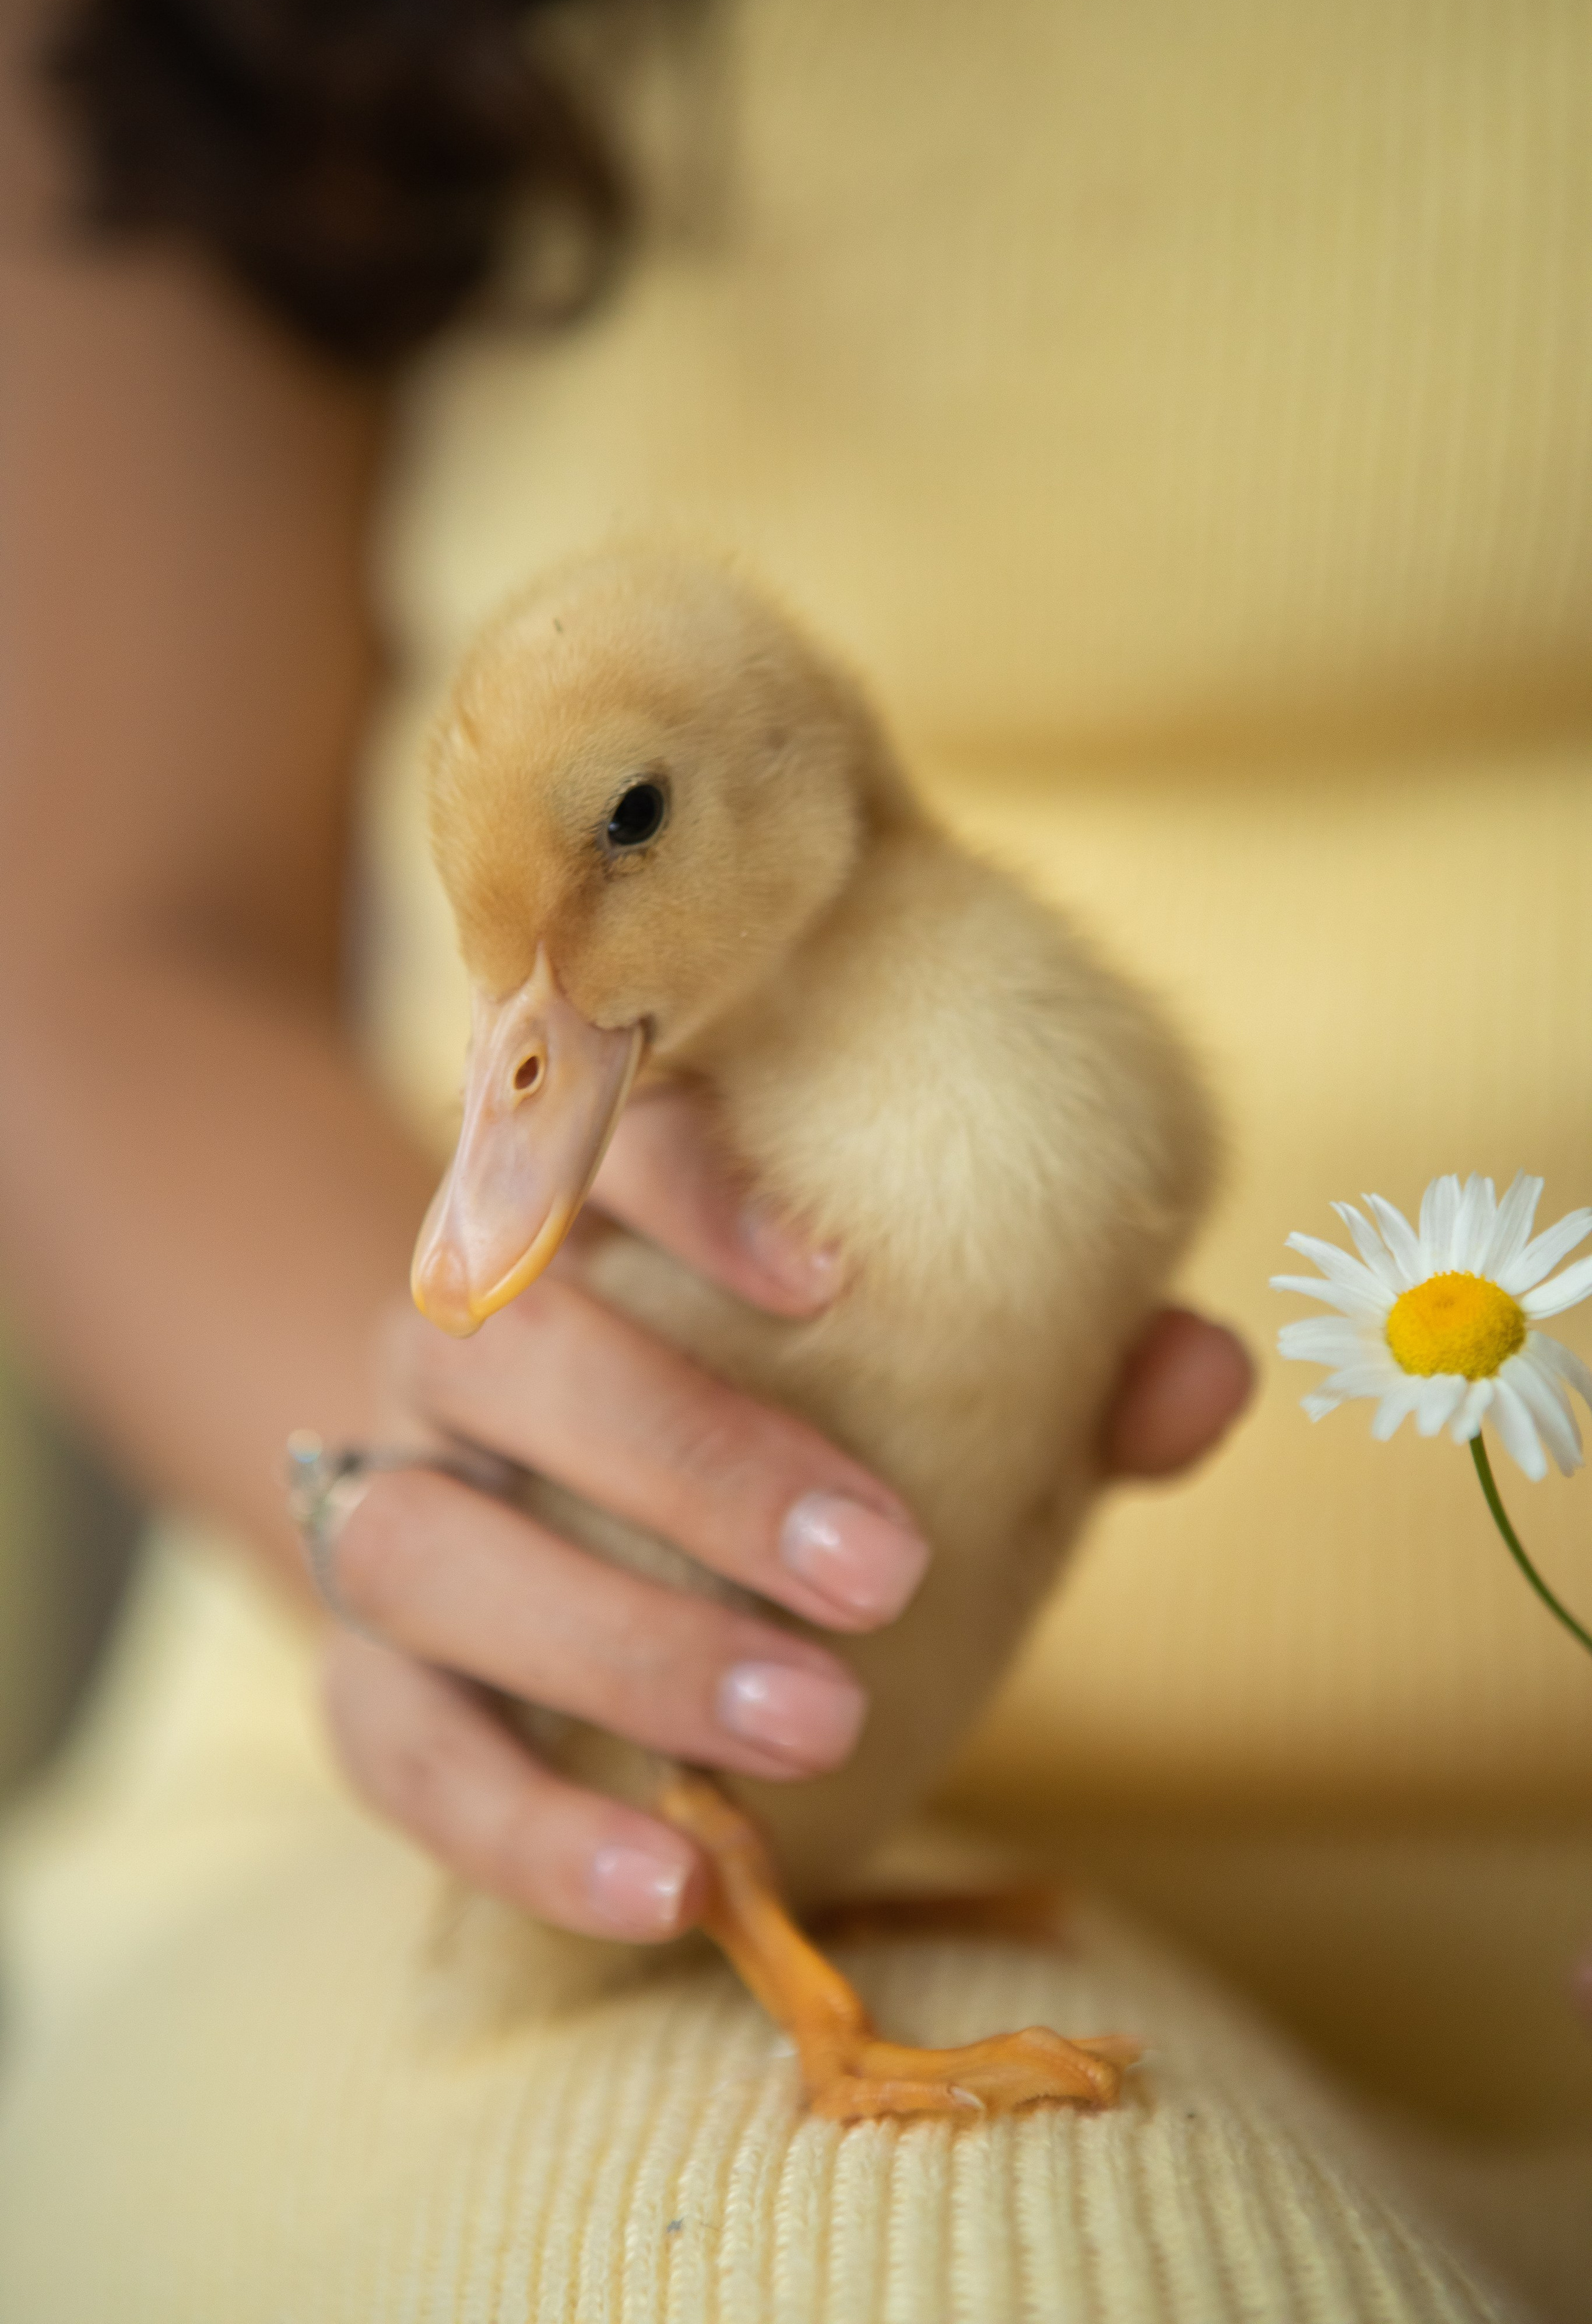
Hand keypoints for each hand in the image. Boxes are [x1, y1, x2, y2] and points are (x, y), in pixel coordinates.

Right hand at [321, 1086, 1252, 1944]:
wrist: (568, 1525)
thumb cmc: (783, 1428)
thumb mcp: (929, 1386)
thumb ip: (1067, 1369)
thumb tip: (1210, 1375)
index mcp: (581, 1226)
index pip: (582, 1132)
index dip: (679, 1181)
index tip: (830, 1274)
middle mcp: (451, 1341)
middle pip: (497, 1346)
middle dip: (686, 1454)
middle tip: (882, 1571)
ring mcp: (387, 1502)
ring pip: (415, 1544)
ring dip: (612, 1641)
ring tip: (812, 1728)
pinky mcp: (366, 1682)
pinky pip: (394, 1749)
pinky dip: (522, 1825)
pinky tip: (675, 1886)